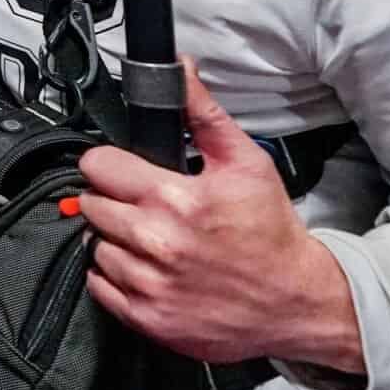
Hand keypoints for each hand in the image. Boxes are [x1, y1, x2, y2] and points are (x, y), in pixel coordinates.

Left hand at [77, 58, 364, 372]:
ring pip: (93, 245)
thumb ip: (202, 113)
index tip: (123, 171)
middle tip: (143, 206)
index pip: (97, 166)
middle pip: (90, 204)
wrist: (298, 300)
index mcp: (176, 200)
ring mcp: (151, 285)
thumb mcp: (246, 162)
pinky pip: (99, 286)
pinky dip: (115, 276)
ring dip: (114, 240)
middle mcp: (157, 243)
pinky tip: (147, 268)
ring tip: (150, 239)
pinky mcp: (148, 319)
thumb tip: (180, 70)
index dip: (109, 164)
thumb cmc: (271, 232)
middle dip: (112, 200)